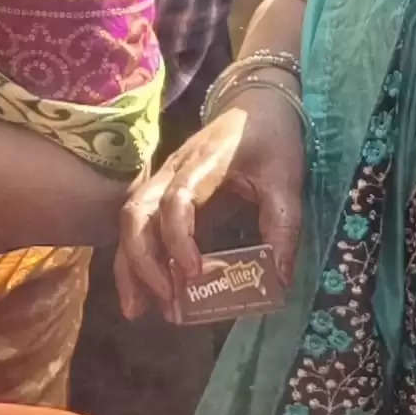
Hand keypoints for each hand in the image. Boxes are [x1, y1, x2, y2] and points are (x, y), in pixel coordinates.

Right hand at [117, 99, 301, 319]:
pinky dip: (133, 263)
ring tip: (139, 310)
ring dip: (130, 267)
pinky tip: (139, 297)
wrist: (258, 104)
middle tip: (167, 300)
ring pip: (128, 223)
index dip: (179, 237)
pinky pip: (137, 228)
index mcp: (204, 163)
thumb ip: (283, 227)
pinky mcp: (162, 195)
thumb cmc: (272, 140)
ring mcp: (162, 181)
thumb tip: (279, 281)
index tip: (195, 273)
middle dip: (144, 260)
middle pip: (136, 212)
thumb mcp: (287, 181)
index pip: (176, 199)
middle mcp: (171, 171)